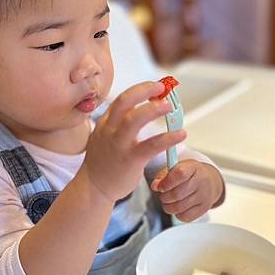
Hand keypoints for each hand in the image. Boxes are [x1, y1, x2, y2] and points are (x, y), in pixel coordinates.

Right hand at [82, 81, 186, 202]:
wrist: (93, 188)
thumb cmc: (103, 163)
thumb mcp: (104, 137)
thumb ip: (118, 123)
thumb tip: (139, 109)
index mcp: (106, 123)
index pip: (122, 99)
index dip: (141, 90)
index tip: (156, 87)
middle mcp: (110, 130)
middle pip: (125, 102)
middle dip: (144, 91)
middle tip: (162, 88)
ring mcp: (119, 145)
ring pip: (134, 120)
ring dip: (153, 109)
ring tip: (169, 106)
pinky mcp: (130, 160)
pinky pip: (151, 146)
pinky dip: (168, 138)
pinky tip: (180, 134)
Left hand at [150, 160, 223, 221]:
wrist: (211, 181)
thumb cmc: (191, 174)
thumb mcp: (178, 168)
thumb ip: (163, 176)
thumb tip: (155, 186)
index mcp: (194, 168)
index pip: (179, 174)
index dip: (166, 182)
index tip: (160, 186)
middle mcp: (202, 181)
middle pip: (177, 194)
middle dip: (164, 196)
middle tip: (163, 194)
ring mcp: (204, 196)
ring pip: (178, 207)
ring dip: (168, 206)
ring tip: (168, 201)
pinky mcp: (204, 209)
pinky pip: (184, 217)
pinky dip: (177, 214)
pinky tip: (178, 206)